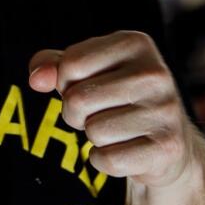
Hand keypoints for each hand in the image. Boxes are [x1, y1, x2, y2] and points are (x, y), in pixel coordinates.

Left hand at [28, 31, 193, 188]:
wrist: (166, 144)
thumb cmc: (117, 99)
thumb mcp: (85, 71)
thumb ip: (53, 66)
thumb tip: (37, 79)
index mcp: (135, 43)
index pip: (71, 63)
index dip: (65, 83)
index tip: (87, 87)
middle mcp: (155, 73)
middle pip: (77, 99)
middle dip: (76, 114)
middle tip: (99, 114)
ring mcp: (165, 110)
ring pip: (93, 131)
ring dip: (94, 137)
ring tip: (118, 130)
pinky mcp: (167, 147)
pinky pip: (108, 159)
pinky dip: (106, 161)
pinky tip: (127, 150)